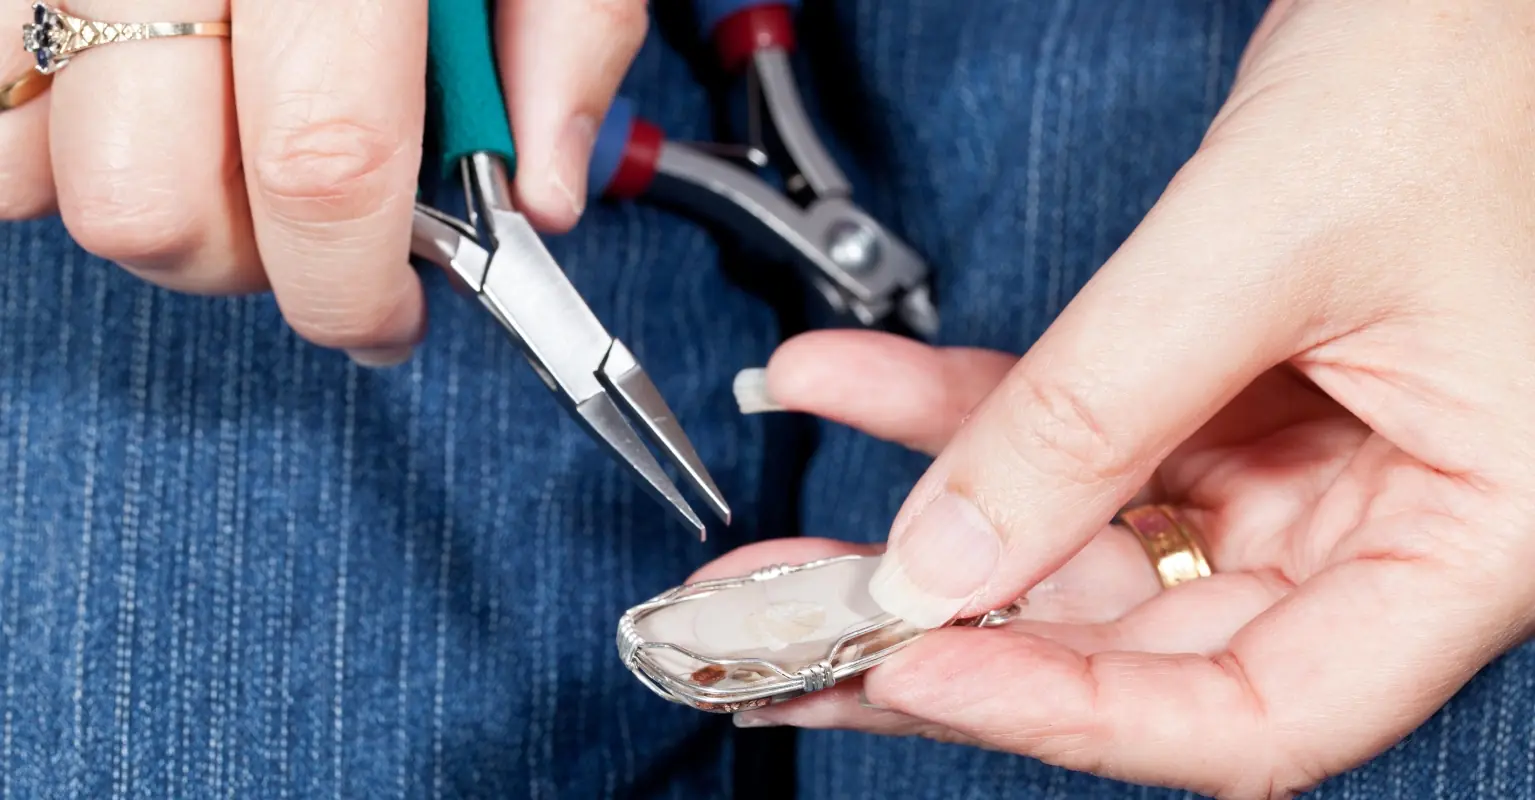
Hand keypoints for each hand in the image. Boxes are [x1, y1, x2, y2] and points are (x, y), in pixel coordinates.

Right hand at [0, 0, 645, 365]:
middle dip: (245, 263)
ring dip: (145, 197)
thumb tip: (540, 191)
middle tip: (317, 232)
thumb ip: (564, 32)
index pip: (323, 163)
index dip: (352, 286)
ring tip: (228, 138)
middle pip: (145, 200)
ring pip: (27, 165)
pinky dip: (49, 123)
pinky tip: (145, 81)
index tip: (383, 319)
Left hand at [702, 1, 1534, 795]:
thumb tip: (946, 555)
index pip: (1257, 715)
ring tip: (787, 549)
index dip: (1074, 713)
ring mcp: (1301, 469)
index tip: (920, 672)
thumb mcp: (1259, 246)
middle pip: (1142, 646)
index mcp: (1473, 538)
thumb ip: (1096, 413)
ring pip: (1086, 546)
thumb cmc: (1456, 70)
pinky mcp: (1230, 403)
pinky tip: (850, 383)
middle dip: (954, 636)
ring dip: (930, 533)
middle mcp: (1385, 527)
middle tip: (797, 637)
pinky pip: (1077, 437)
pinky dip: (960, 411)